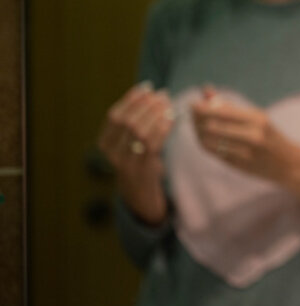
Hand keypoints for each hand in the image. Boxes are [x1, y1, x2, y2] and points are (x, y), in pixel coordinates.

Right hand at [98, 81, 174, 224]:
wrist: (140, 200)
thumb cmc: (139, 165)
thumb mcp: (132, 145)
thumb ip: (135, 125)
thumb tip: (149, 95)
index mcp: (104, 144)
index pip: (114, 116)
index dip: (130, 100)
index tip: (145, 87)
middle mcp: (111, 154)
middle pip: (127, 122)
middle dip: (145, 105)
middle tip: (162, 95)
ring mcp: (125, 164)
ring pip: (139, 133)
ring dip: (155, 115)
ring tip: (168, 104)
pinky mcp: (142, 171)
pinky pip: (152, 147)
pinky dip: (161, 129)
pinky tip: (171, 119)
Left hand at [190, 86, 299, 210]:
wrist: (289, 164)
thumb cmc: (270, 135)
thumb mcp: (256, 117)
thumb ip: (230, 105)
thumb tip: (206, 90)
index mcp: (258, 120)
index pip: (222, 112)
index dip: (202, 108)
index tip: (192, 104)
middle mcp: (253, 136)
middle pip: (212, 127)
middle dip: (197, 120)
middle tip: (192, 114)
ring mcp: (246, 153)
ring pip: (210, 141)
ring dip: (199, 133)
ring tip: (198, 126)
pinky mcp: (239, 166)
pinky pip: (215, 153)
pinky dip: (206, 144)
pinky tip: (205, 138)